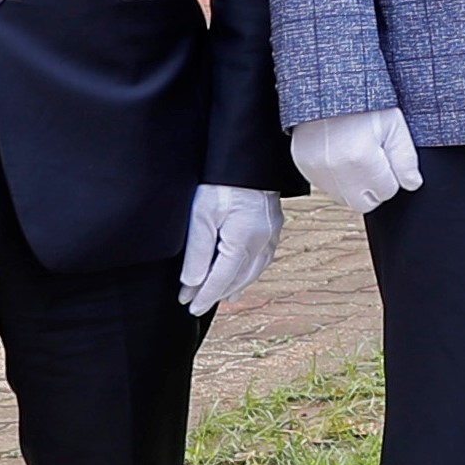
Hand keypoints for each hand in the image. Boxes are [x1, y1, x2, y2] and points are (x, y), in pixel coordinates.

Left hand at [178, 185, 282, 314]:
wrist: (247, 157)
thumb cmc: (221, 183)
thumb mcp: (201, 216)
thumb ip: (197, 253)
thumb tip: (192, 284)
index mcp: (243, 241)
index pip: (222, 279)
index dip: (205, 295)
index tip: (190, 307)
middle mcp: (262, 241)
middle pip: (239, 278)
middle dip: (217, 293)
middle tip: (196, 303)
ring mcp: (272, 234)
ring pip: (254, 271)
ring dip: (236, 286)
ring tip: (222, 297)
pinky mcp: (274, 226)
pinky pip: (263, 258)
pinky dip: (250, 271)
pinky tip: (244, 275)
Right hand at [289, 107, 422, 217]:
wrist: (327, 87)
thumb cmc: (363, 102)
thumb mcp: (394, 124)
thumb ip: (406, 159)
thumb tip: (412, 184)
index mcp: (361, 157)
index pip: (387, 191)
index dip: (392, 177)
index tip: (388, 160)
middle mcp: (335, 168)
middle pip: (364, 204)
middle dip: (375, 188)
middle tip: (376, 163)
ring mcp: (316, 169)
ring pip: (344, 199)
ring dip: (355, 186)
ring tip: (358, 157)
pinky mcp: (304, 167)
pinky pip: (326, 188)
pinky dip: (337, 179)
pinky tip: (342, 157)